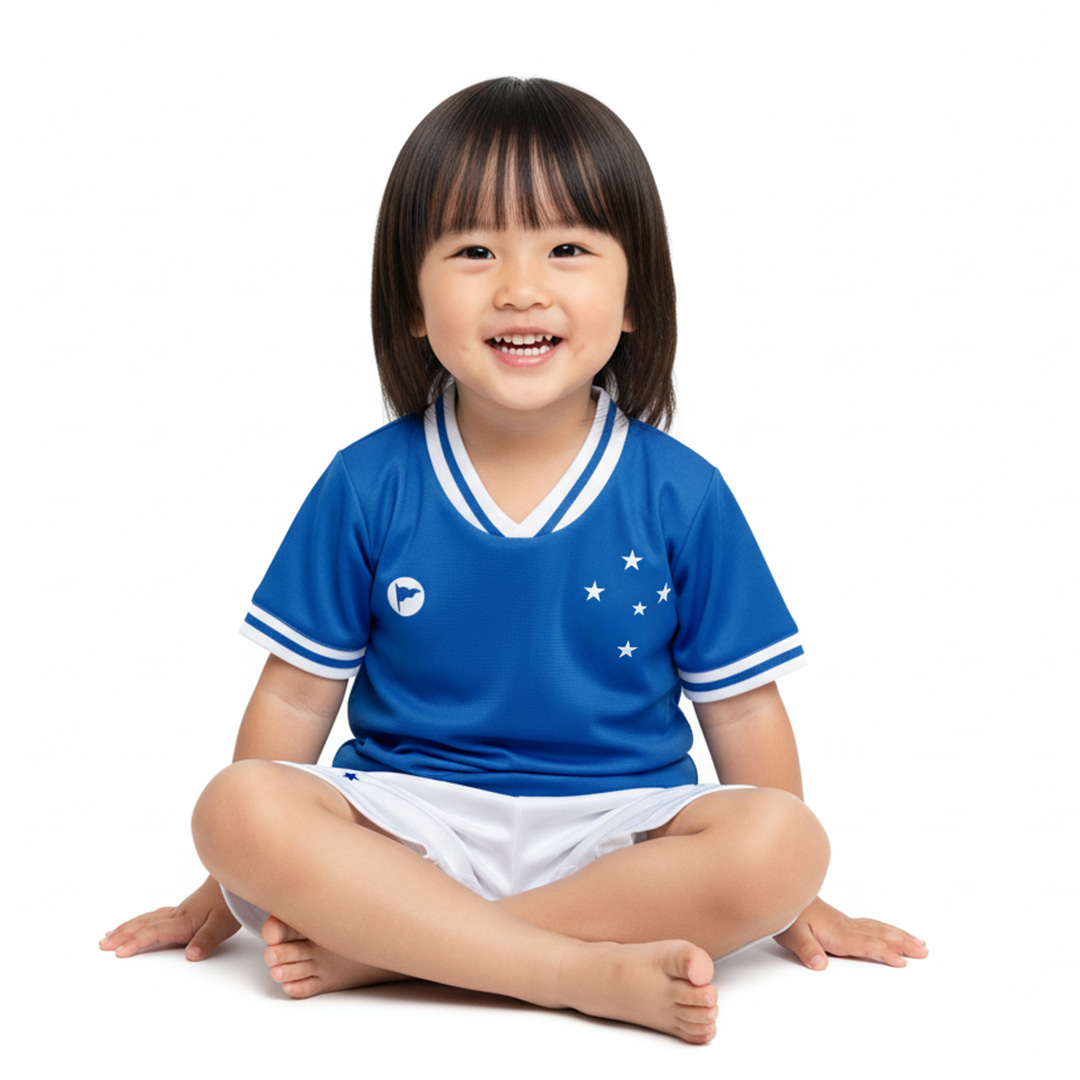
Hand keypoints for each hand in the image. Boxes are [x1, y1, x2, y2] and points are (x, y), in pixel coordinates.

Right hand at [99, 875, 241, 960]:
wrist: (236, 879)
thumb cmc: (230, 903)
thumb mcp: (223, 924)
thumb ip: (206, 939)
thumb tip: (191, 955)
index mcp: (184, 921)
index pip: (155, 932)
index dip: (136, 942)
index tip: (118, 953)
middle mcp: (177, 915)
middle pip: (144, 925)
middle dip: (122, 935)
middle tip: (102, 945)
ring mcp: (178, 911)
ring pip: (147, 919)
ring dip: (127, 927)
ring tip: (109, 935)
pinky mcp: (183, 910)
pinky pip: (155, 916)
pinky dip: (140, 921)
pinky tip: (137, 923)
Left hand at [774, 896, 927, 969]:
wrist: (783, 893)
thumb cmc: (788, 915)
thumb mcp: (793, 935)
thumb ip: (807, 950)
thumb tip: (820, 964)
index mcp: (837, 932)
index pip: (866, 943)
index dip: (884, 952)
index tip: (902, 961)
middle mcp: (846, 926)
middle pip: (880, 934)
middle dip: (902, 942)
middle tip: (924, 951)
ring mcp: (846, 923)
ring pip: (878, 928)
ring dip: (899, 935)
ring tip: (919, 942)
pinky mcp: (843, 922)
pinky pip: (871, 925)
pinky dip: (886, 929)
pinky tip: (891, 932)